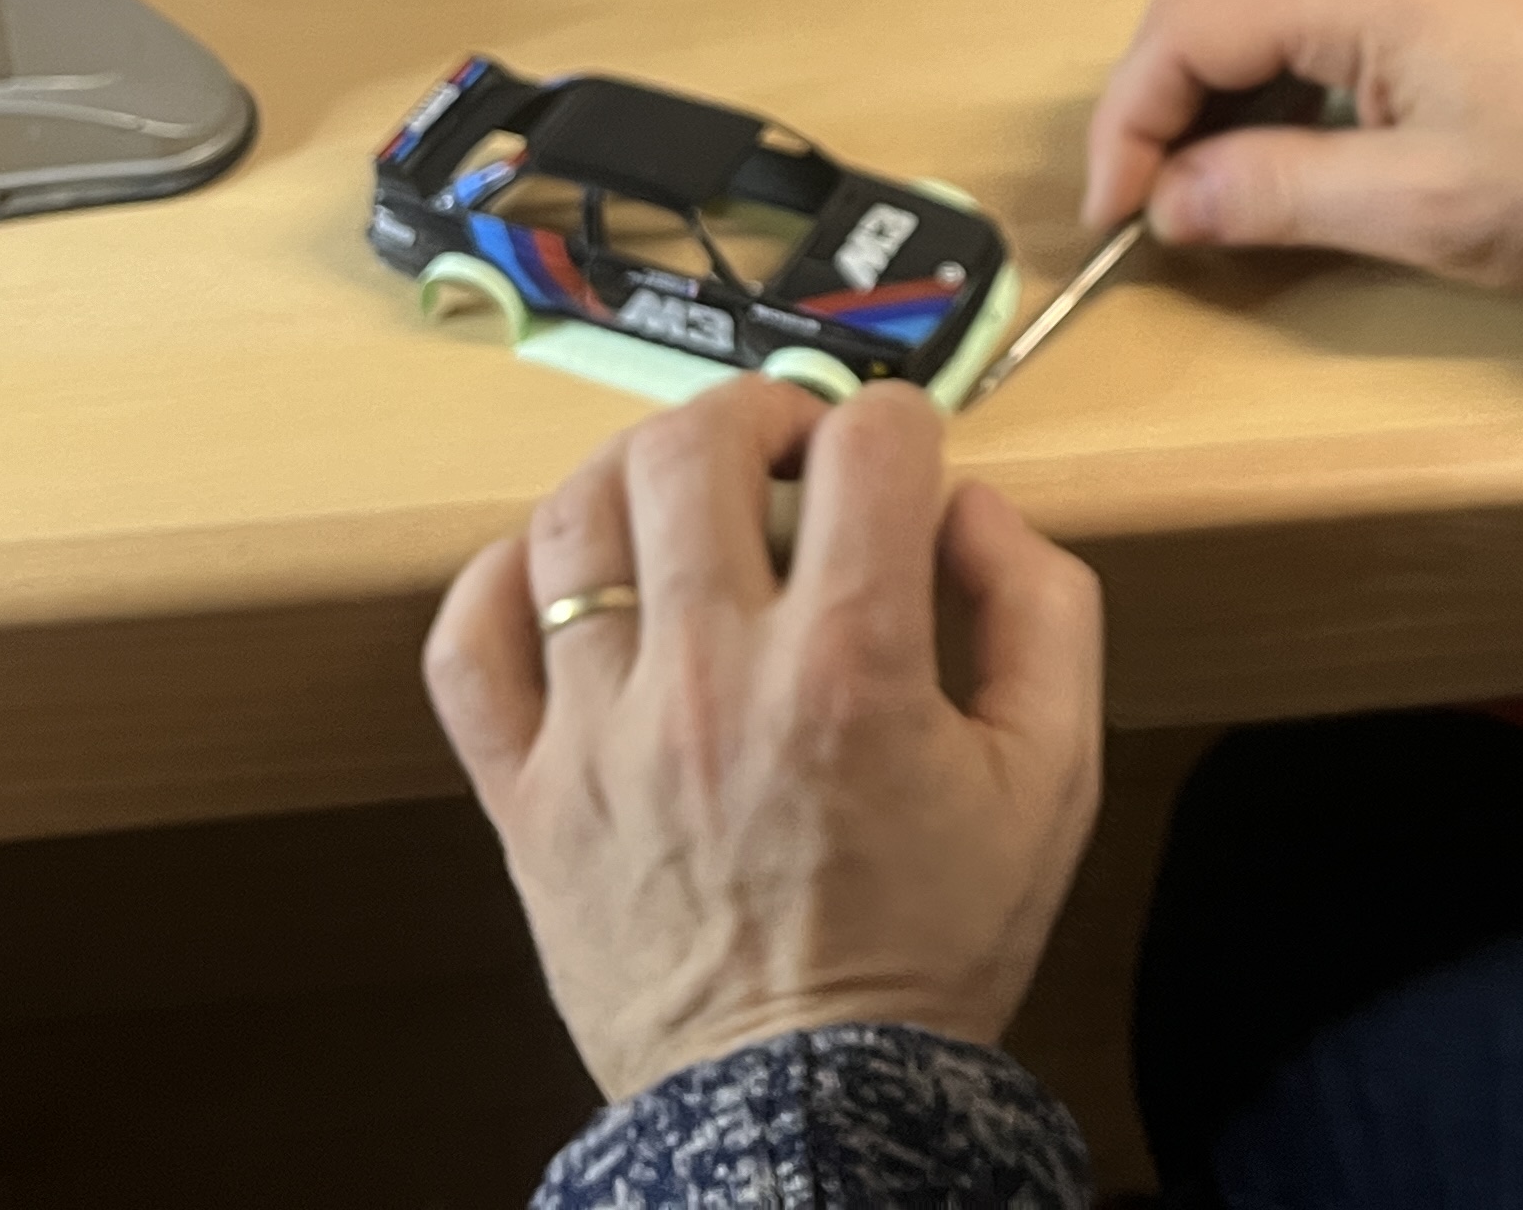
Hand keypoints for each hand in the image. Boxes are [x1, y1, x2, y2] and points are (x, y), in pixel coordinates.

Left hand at [424, 379, 1103, 1102]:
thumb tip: (970, 508)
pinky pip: (469, 640)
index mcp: (851, 670)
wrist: (810, 1108)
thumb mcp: (1053, 778)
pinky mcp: (523, 795)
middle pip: (697, 448)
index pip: (870, 446)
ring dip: (636, 472)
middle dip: (757, 414)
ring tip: (682, 500)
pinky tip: (567, 574)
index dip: (902, 425)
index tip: (903, 464)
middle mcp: (712, 681)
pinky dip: (504, 576)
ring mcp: (599, 736)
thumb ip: (1042, 611)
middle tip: (789, 454)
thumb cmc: (933, 944)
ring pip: (574, 518)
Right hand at [1079, 0, 1522, 288]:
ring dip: (1199, 69)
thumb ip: (1280, 194)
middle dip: (1151, 83)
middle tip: (1152, 187)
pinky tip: (1272, 135)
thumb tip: (1170, 202)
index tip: (1118, 210)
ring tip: (1203, 170)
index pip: (1185, 28)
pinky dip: (1256, 60)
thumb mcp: (1420, 206)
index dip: (1130, 118)